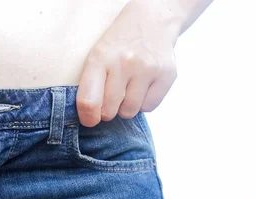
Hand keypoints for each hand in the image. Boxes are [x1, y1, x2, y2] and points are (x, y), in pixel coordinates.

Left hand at [76, 0, 180, 126]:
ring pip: (130, 111)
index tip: (90, 120)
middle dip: (108, 110)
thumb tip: (90, 118)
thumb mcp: (96, 56)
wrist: (151, 21)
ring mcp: (148, 68)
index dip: (88, 117)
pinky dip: (143, 103)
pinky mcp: (167, 74)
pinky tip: (142, 87)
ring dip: (126, 107)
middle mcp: (124, 63)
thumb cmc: (118, 46)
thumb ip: (90, 85)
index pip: (89, 101)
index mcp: (100, 59)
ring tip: (127, 89)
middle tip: (111, 98)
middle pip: (110, 110)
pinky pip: (149, 107)